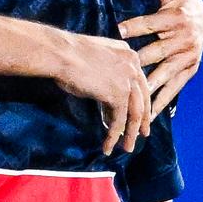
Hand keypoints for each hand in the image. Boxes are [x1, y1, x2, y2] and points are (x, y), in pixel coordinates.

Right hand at [54, 32, 151, 155]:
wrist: (60, 53)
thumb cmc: (67, 55)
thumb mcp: (95, 61)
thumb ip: (107, 74)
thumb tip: (106, 97)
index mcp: (128, 54)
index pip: (139, 82)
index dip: (140, 101)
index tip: (139, 115)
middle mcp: (133, 65)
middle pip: (142, 98)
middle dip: (142, 120)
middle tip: (141, 134)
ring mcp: (128, 80)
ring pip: (135, 113)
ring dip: (130, 133)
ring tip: (127, 147)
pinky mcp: (119, 94)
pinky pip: (119, 120)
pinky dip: (113, 136)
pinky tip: (108, 146)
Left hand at [119, 0, 202, 115]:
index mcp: (177, 17)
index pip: (151, 24)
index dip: (134, 27)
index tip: (117, 32)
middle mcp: (185, 39)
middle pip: (156, 54)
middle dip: (137, 65)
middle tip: (118, 76)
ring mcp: (189, 56)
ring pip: (164, 74)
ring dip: (149, 89)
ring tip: (133, 103)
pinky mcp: (191, 69)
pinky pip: (175, 87)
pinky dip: (163, 101)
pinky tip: (149, 115)